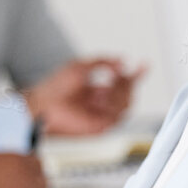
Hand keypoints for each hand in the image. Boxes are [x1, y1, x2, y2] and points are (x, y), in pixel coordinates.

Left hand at [25, 58, 146, 135]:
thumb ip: (102, 61)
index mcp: (97, 91)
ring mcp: (102, 115)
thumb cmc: (55, 88)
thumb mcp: (80, 66)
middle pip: (129, 93)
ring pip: (127, 103)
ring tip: (105, 87)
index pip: (122, 84)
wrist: (44, 105)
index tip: (144, 64)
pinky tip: (101, 96)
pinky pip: (119, 114)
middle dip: (128, 82)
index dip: (135, 75)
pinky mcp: (101, 126)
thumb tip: (122, 60)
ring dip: (120, 92)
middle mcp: (102, 104)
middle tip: (121, 75)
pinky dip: (113, 103)